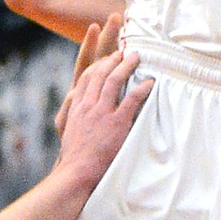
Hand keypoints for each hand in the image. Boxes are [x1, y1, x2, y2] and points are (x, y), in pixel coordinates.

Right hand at [56, 44, 151, 192]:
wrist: (76, 172)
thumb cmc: (74, 157)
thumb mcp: (71, 133)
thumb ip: (78, 120)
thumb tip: (85, 113)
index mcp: (77, 106)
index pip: (86, 77)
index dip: (96, 63)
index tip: (106, 55)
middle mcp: (88, 104)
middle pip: (99, 72)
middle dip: (110, 55)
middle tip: (123, 47)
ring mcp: (102, 112)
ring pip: (114, 80)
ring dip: (127, 66)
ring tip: (137, 57)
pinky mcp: (116, 122)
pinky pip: (131, 99)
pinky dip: (142, 88)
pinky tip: (150, 82)